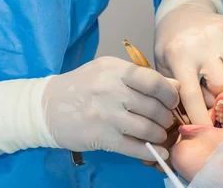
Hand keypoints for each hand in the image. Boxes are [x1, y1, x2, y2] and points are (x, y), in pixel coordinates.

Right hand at [42, 56, 179, 160]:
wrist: (48, 106)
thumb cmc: (82, 86)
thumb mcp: (108, 72)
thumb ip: (141, 78)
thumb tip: (175, 86)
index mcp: (113, 69)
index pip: (152, 80)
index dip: (169, 93)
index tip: (172, 101)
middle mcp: (110, 89)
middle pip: (154, 107)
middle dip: (166, 117)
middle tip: (166, 121)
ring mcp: (105, 114)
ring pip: (148, 128)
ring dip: (159, 135)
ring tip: (158, 134)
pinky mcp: (101, 136)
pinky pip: (134, 147)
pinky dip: (151, 152)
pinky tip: (157, 153)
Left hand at [154, 0, 222, 124]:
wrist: (182, 11)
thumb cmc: (172, 43)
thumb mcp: (163, 65)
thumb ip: (173, 90)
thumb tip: (188, 122)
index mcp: (179, 54)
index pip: (193, 95)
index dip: (201, 118)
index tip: (206, 132)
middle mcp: (201, 42)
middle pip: (221, 86)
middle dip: (215, 93)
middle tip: (206, 88)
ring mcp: (221, 34)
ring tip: (215, 72)